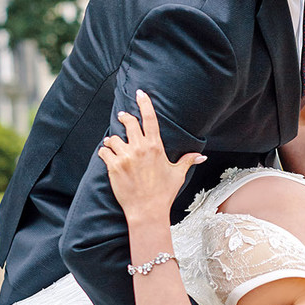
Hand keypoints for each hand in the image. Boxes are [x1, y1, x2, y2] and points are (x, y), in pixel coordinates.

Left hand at [98, 90, 205, 219]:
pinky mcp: (113, 166)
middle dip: (125, 117)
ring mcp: (125, 157)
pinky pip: (104, 151)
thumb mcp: (177, 175)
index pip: (150, 118)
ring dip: (112, 140)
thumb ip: (187, 161)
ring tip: (113, 144)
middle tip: (123, 117)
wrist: (147, 211)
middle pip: (129, 123)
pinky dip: (104, 152)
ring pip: (113, 138)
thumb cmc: (163, 193)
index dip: (144, 103)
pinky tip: (107, 155)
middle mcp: (140, 149)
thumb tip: (201, 156)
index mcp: (156, 147)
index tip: (140, 93)